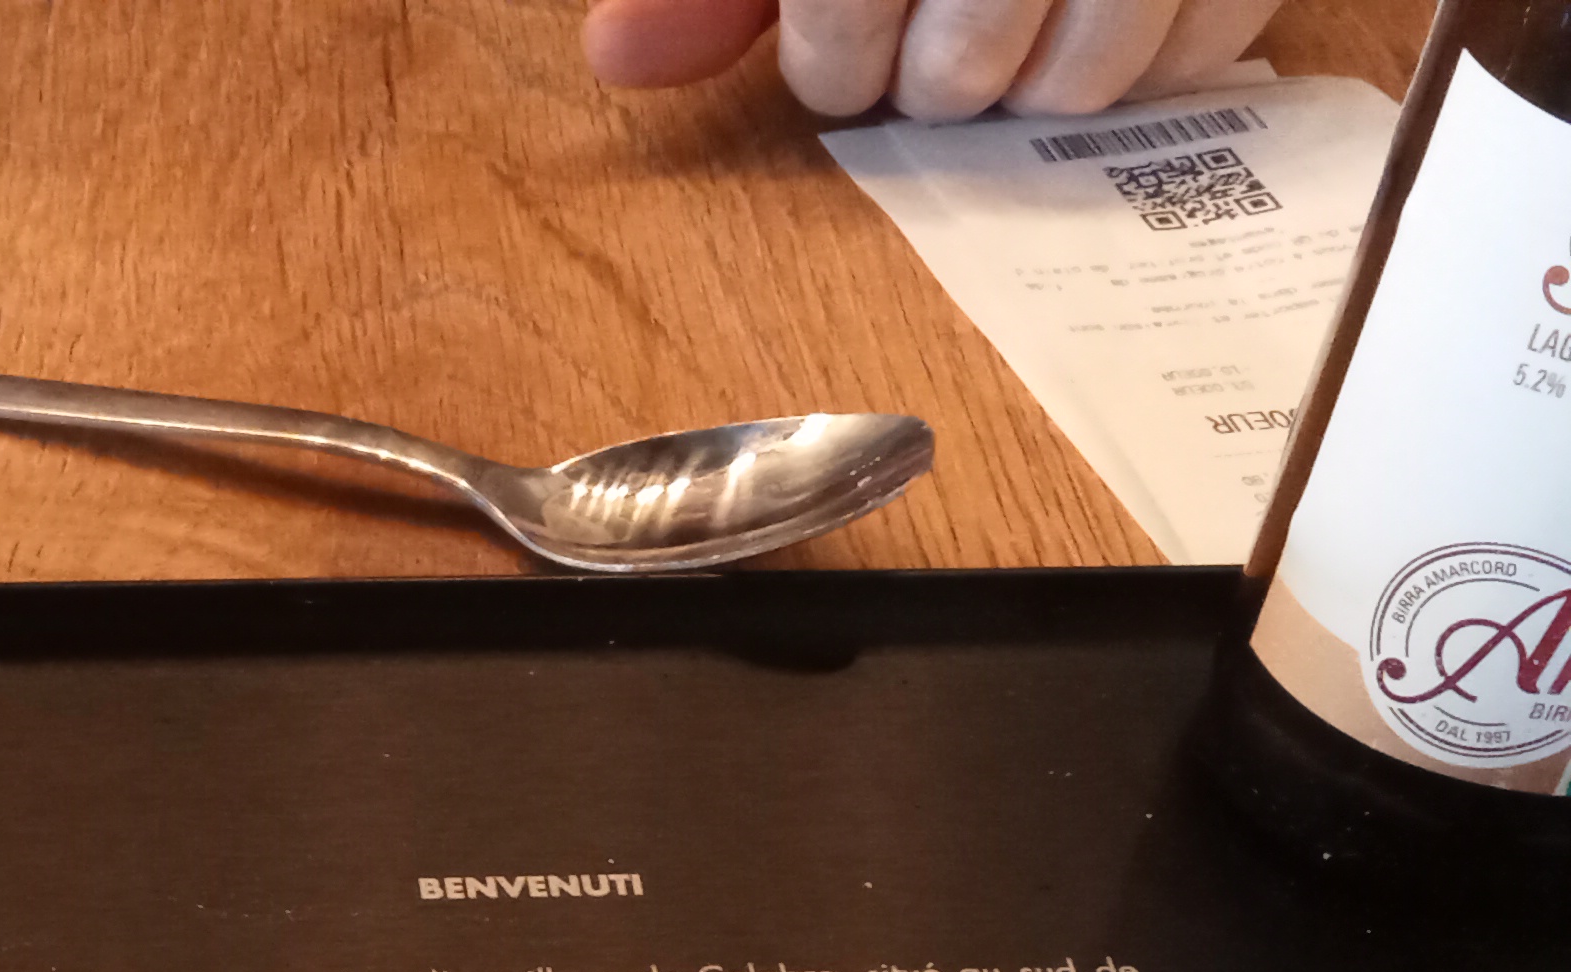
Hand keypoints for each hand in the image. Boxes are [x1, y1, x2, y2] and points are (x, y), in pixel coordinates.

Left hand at [582, 0, 1280, 118]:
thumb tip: (623, 63)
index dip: (835, 58)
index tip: (836, 74)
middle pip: (979, 30)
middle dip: (941, 79)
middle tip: (929, 77)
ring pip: (1102, 41)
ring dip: (1043, 84)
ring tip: (1009, 65)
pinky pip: (1213, 22)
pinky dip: (1155, 59)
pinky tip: (1098, 43)